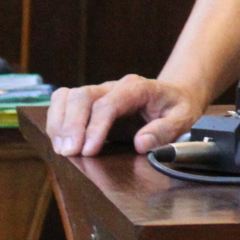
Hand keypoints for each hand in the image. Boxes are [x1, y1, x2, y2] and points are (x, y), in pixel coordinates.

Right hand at [46, 74, 203, 156]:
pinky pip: (64, 103)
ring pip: (68, 96)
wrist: (174, 97)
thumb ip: (165, 130)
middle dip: (73, 125)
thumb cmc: (177, 108)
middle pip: (83, 96)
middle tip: (70, 152)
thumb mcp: (182, 119)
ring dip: (60, 122)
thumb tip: (141, 143)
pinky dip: (56, 120)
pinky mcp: (89, 104)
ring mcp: (99, 93)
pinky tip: (59, 141)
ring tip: (62, 149)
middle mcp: (114, 87)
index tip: (88, 150)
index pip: (109, 103)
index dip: (96, 127)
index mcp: (137, 88)